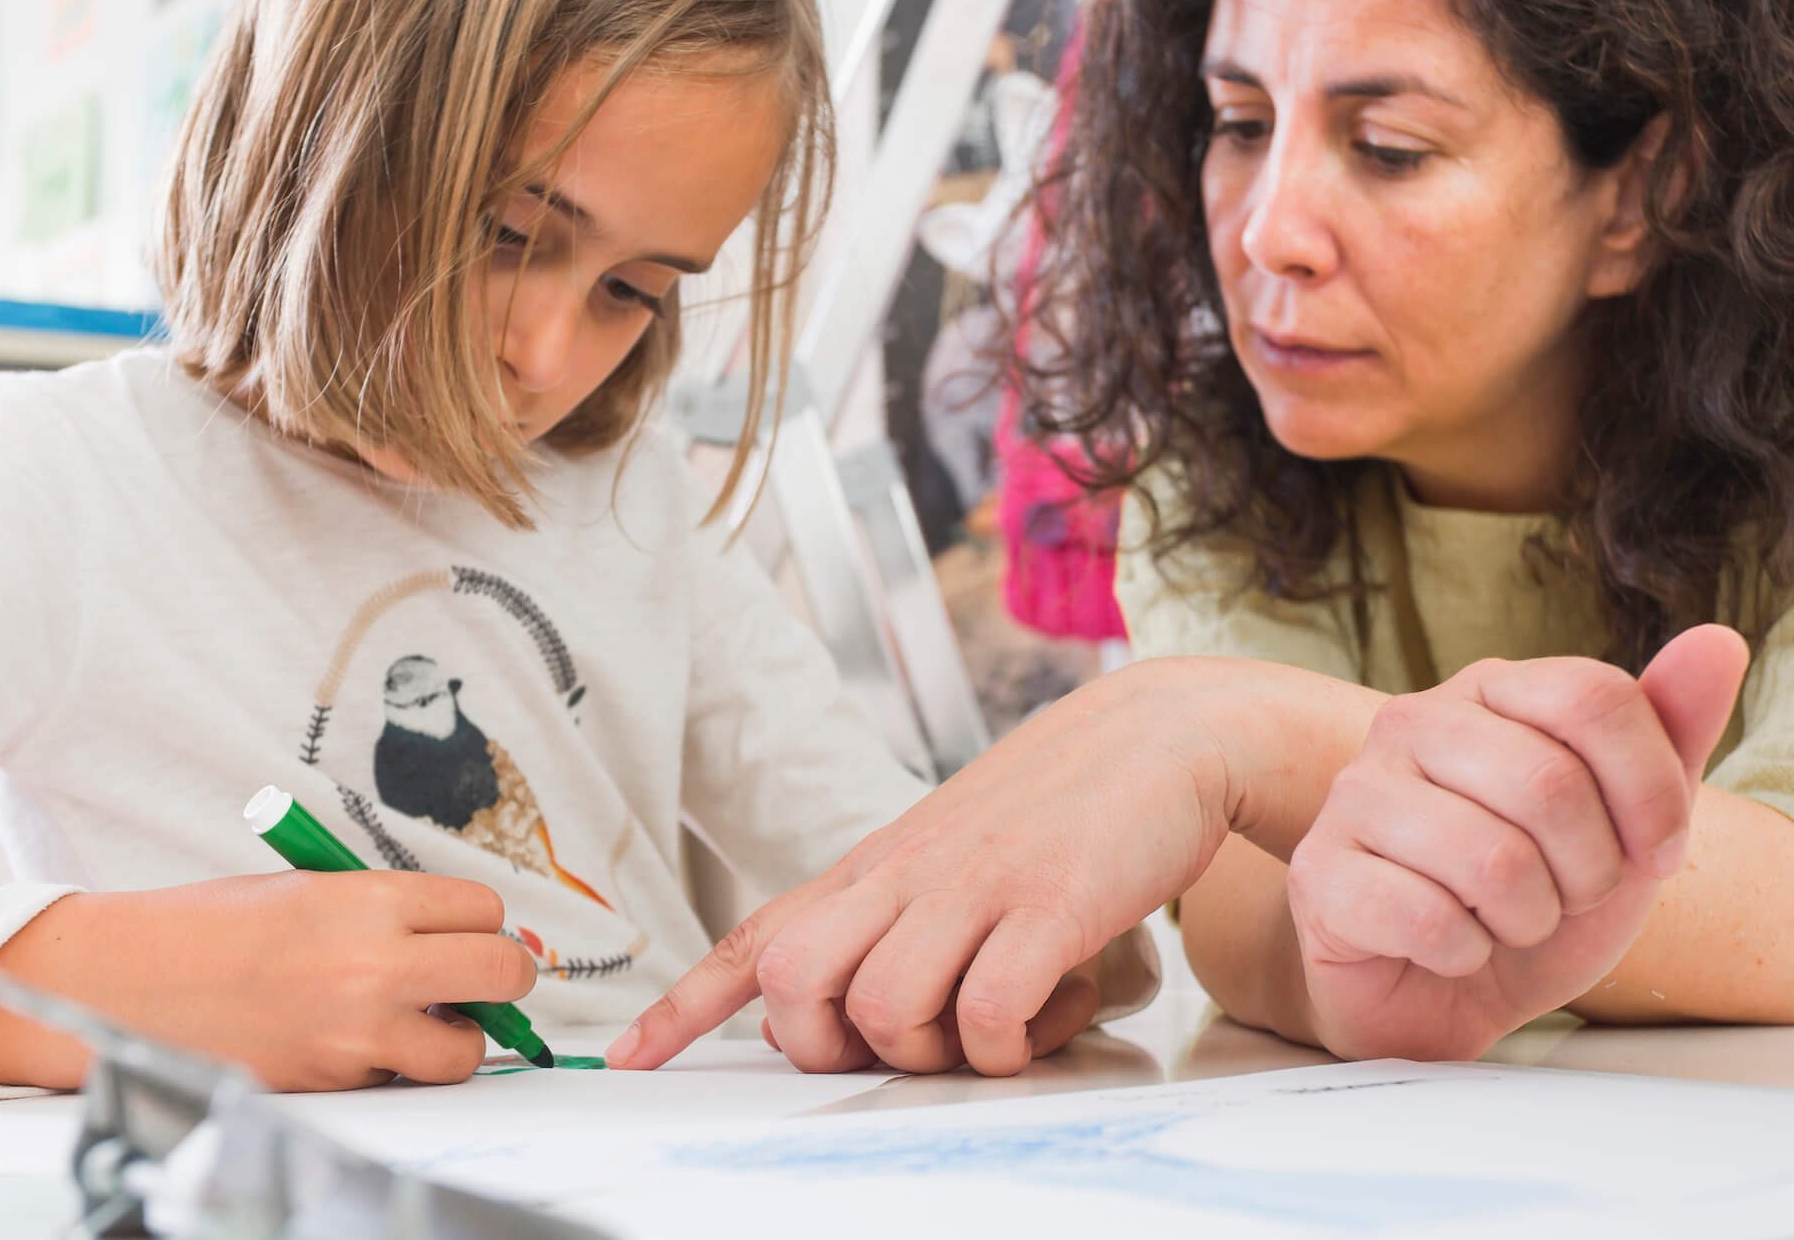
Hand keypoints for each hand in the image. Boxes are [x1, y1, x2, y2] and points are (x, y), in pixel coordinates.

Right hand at [0, 871, 536, 1090]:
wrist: (130, 983)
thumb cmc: (212, 928)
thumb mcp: (306, 888)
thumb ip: (383, 910)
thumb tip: (454, 933)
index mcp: (368, 900)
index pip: (483, 909)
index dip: (481, 922)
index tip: (469, 931)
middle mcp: (375, 964)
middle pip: (503, 971)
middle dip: (501, 977)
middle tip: (479, 981)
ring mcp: (357, 1032)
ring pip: (468, 1049)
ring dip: (459, 1039)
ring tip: (427, 1025)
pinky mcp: (335, 1083)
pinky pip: (402, 1081)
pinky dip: (397, 1070)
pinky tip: (364, 1046)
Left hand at [607, 661, 1242, 1076]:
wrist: (1161, 736)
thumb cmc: (1058, 808)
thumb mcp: (952, 853)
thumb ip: (893, 917)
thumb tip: (843, 1004)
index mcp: (876, 867)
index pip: (756, 936)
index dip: (686, 1005)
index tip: (632, 1057)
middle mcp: (906, 874)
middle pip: (793, 984)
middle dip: (828, 1045)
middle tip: (907, 1043)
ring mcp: (974, 886)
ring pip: (881, 1009)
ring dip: (934, 1051)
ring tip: (998, 1023)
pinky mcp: (1047, 905)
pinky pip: (985, 1012)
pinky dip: (1006, 1045)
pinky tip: (1041, 1019)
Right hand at [1286, 625, 1750, 1059]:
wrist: (1439, 987)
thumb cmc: (1533, 896)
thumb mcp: (1625, 823)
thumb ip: (1670, 733)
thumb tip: (1720, 641)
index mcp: (1489, 690)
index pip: (1595, 697)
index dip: (1651, 791)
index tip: (1658, 855)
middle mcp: (1412, 721)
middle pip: (1549, 782)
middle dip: (1589, 872)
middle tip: (1565, 898)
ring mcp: (1356, 793)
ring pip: (1493, 862)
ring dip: (1527, 921)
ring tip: (1506, 923)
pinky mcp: (1320, 871)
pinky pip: (1431, 919)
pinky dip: (1465, 955)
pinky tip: (1450, 948)